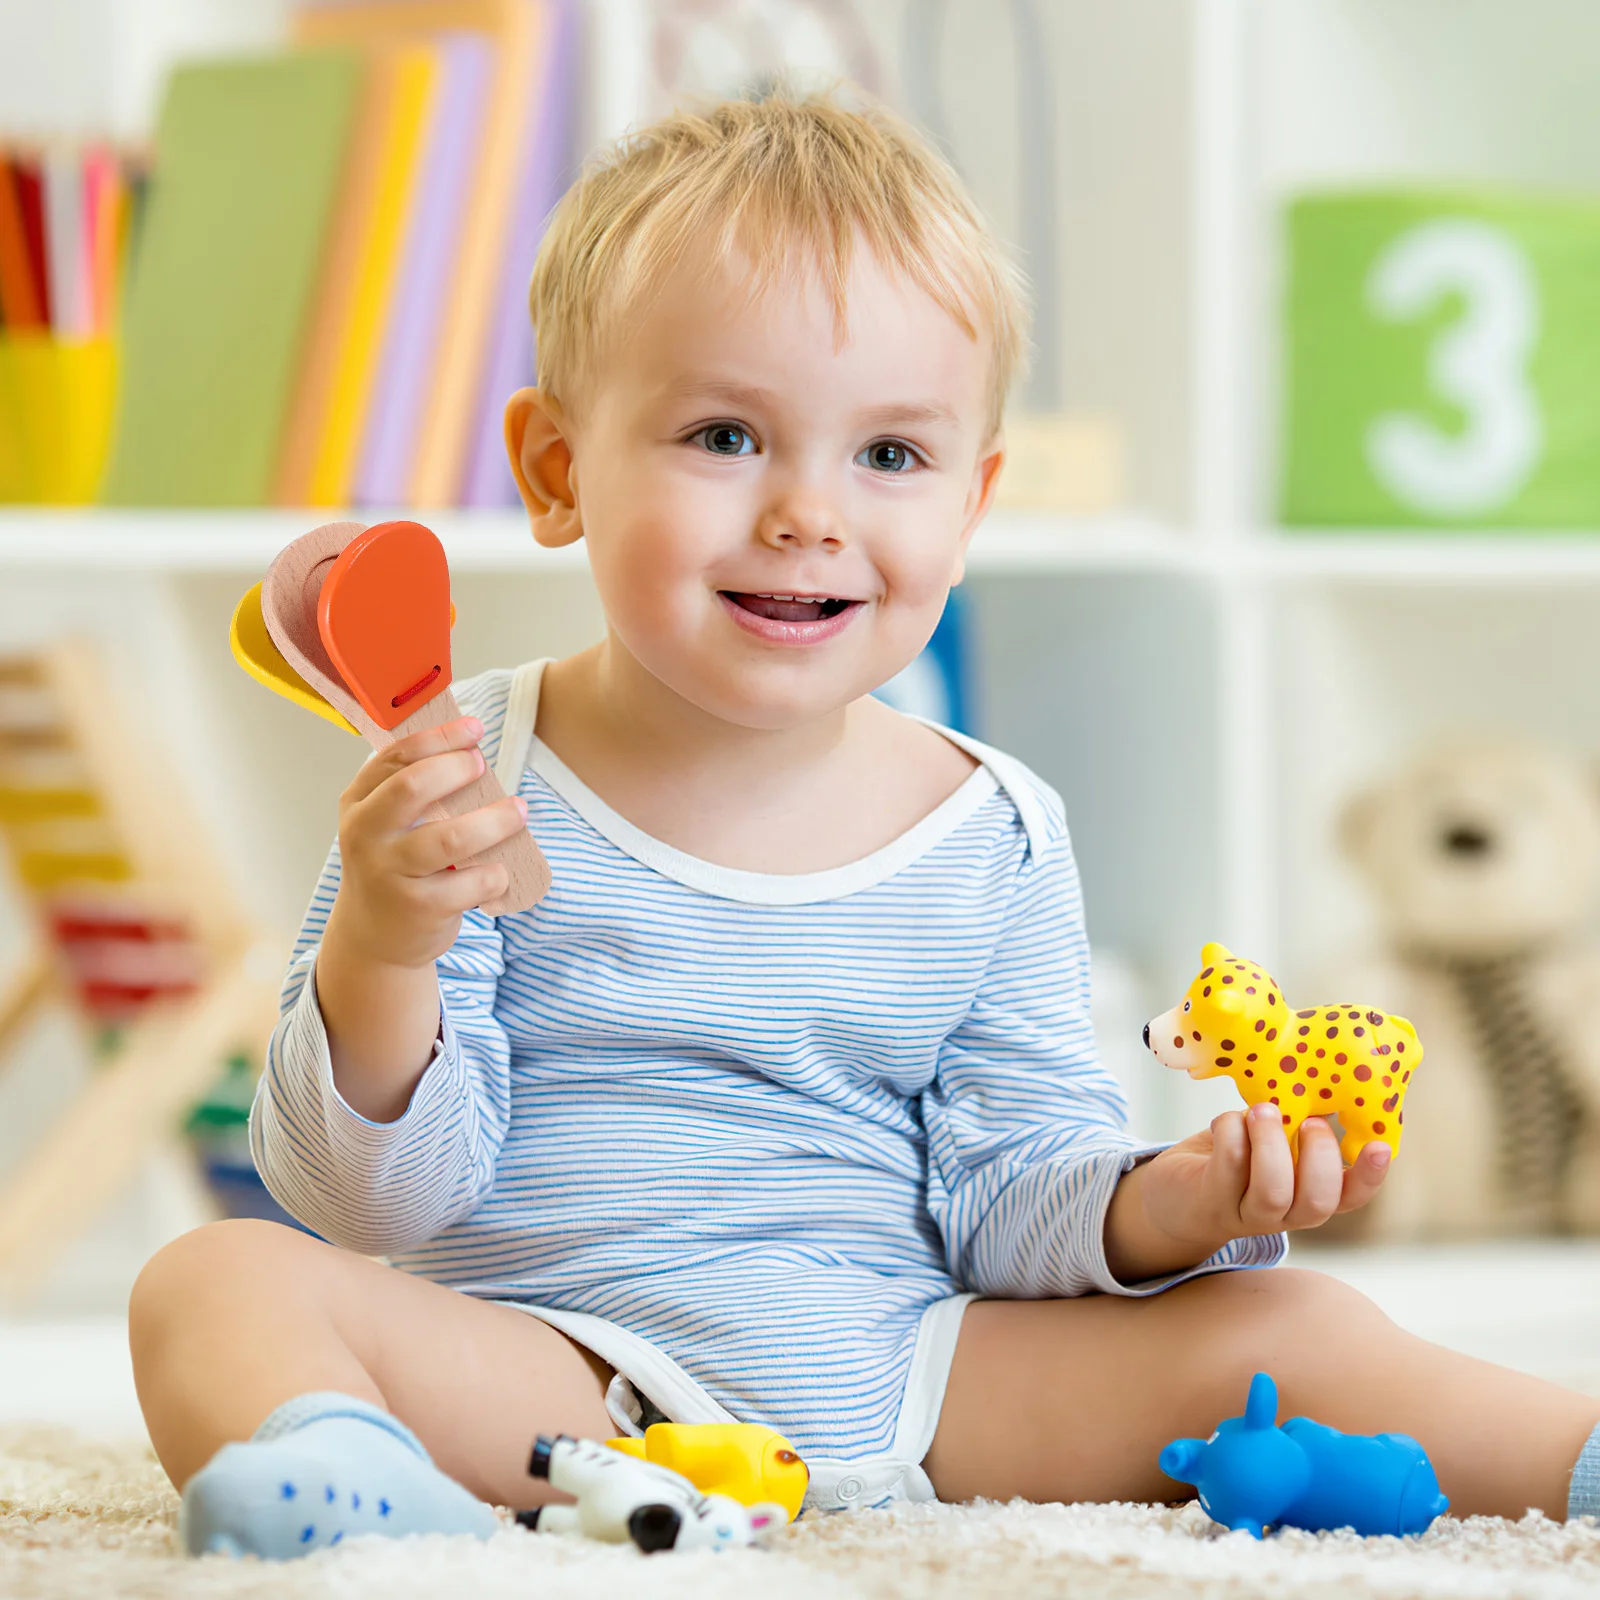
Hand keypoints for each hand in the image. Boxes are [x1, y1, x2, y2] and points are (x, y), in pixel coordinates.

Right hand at [326, 716, 528, 970]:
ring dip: (495, 820)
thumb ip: (415, 790)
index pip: (394, 757)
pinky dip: (494, 873)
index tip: (473, 728)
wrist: (375, 938)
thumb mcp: (386, 824)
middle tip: (482, 765)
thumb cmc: (394, 866)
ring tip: (519, 811)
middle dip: (456, 768)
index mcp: (358, 804)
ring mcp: (389, 873)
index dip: (438, 737)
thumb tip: (473, 751)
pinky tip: (500, 870)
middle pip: (412, 788)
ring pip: (451, 838)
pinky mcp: (418, 908)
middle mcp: (365, 836)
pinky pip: (470, 883)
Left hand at [1104, 1106, 1391, 1281]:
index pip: (1349, 1196)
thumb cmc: (1232, 1158)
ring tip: (1263, 1110)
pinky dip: (1232, 1132)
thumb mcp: (1270, 1141)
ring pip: (1273, 1191)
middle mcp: (1284, 1214)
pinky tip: (1227, 1121)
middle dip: (1318, 1156)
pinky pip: (1229, 1167)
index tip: (1380, 1146)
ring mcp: (1247, 1214)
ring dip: (1271, 1143)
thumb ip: (1293, 1124)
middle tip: (1308, 1121)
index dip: (1368, 1176)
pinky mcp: (1212, 1201)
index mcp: (1307, 1195)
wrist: (1175, 1193)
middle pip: (1317, 1202)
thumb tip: (1320, 1078)